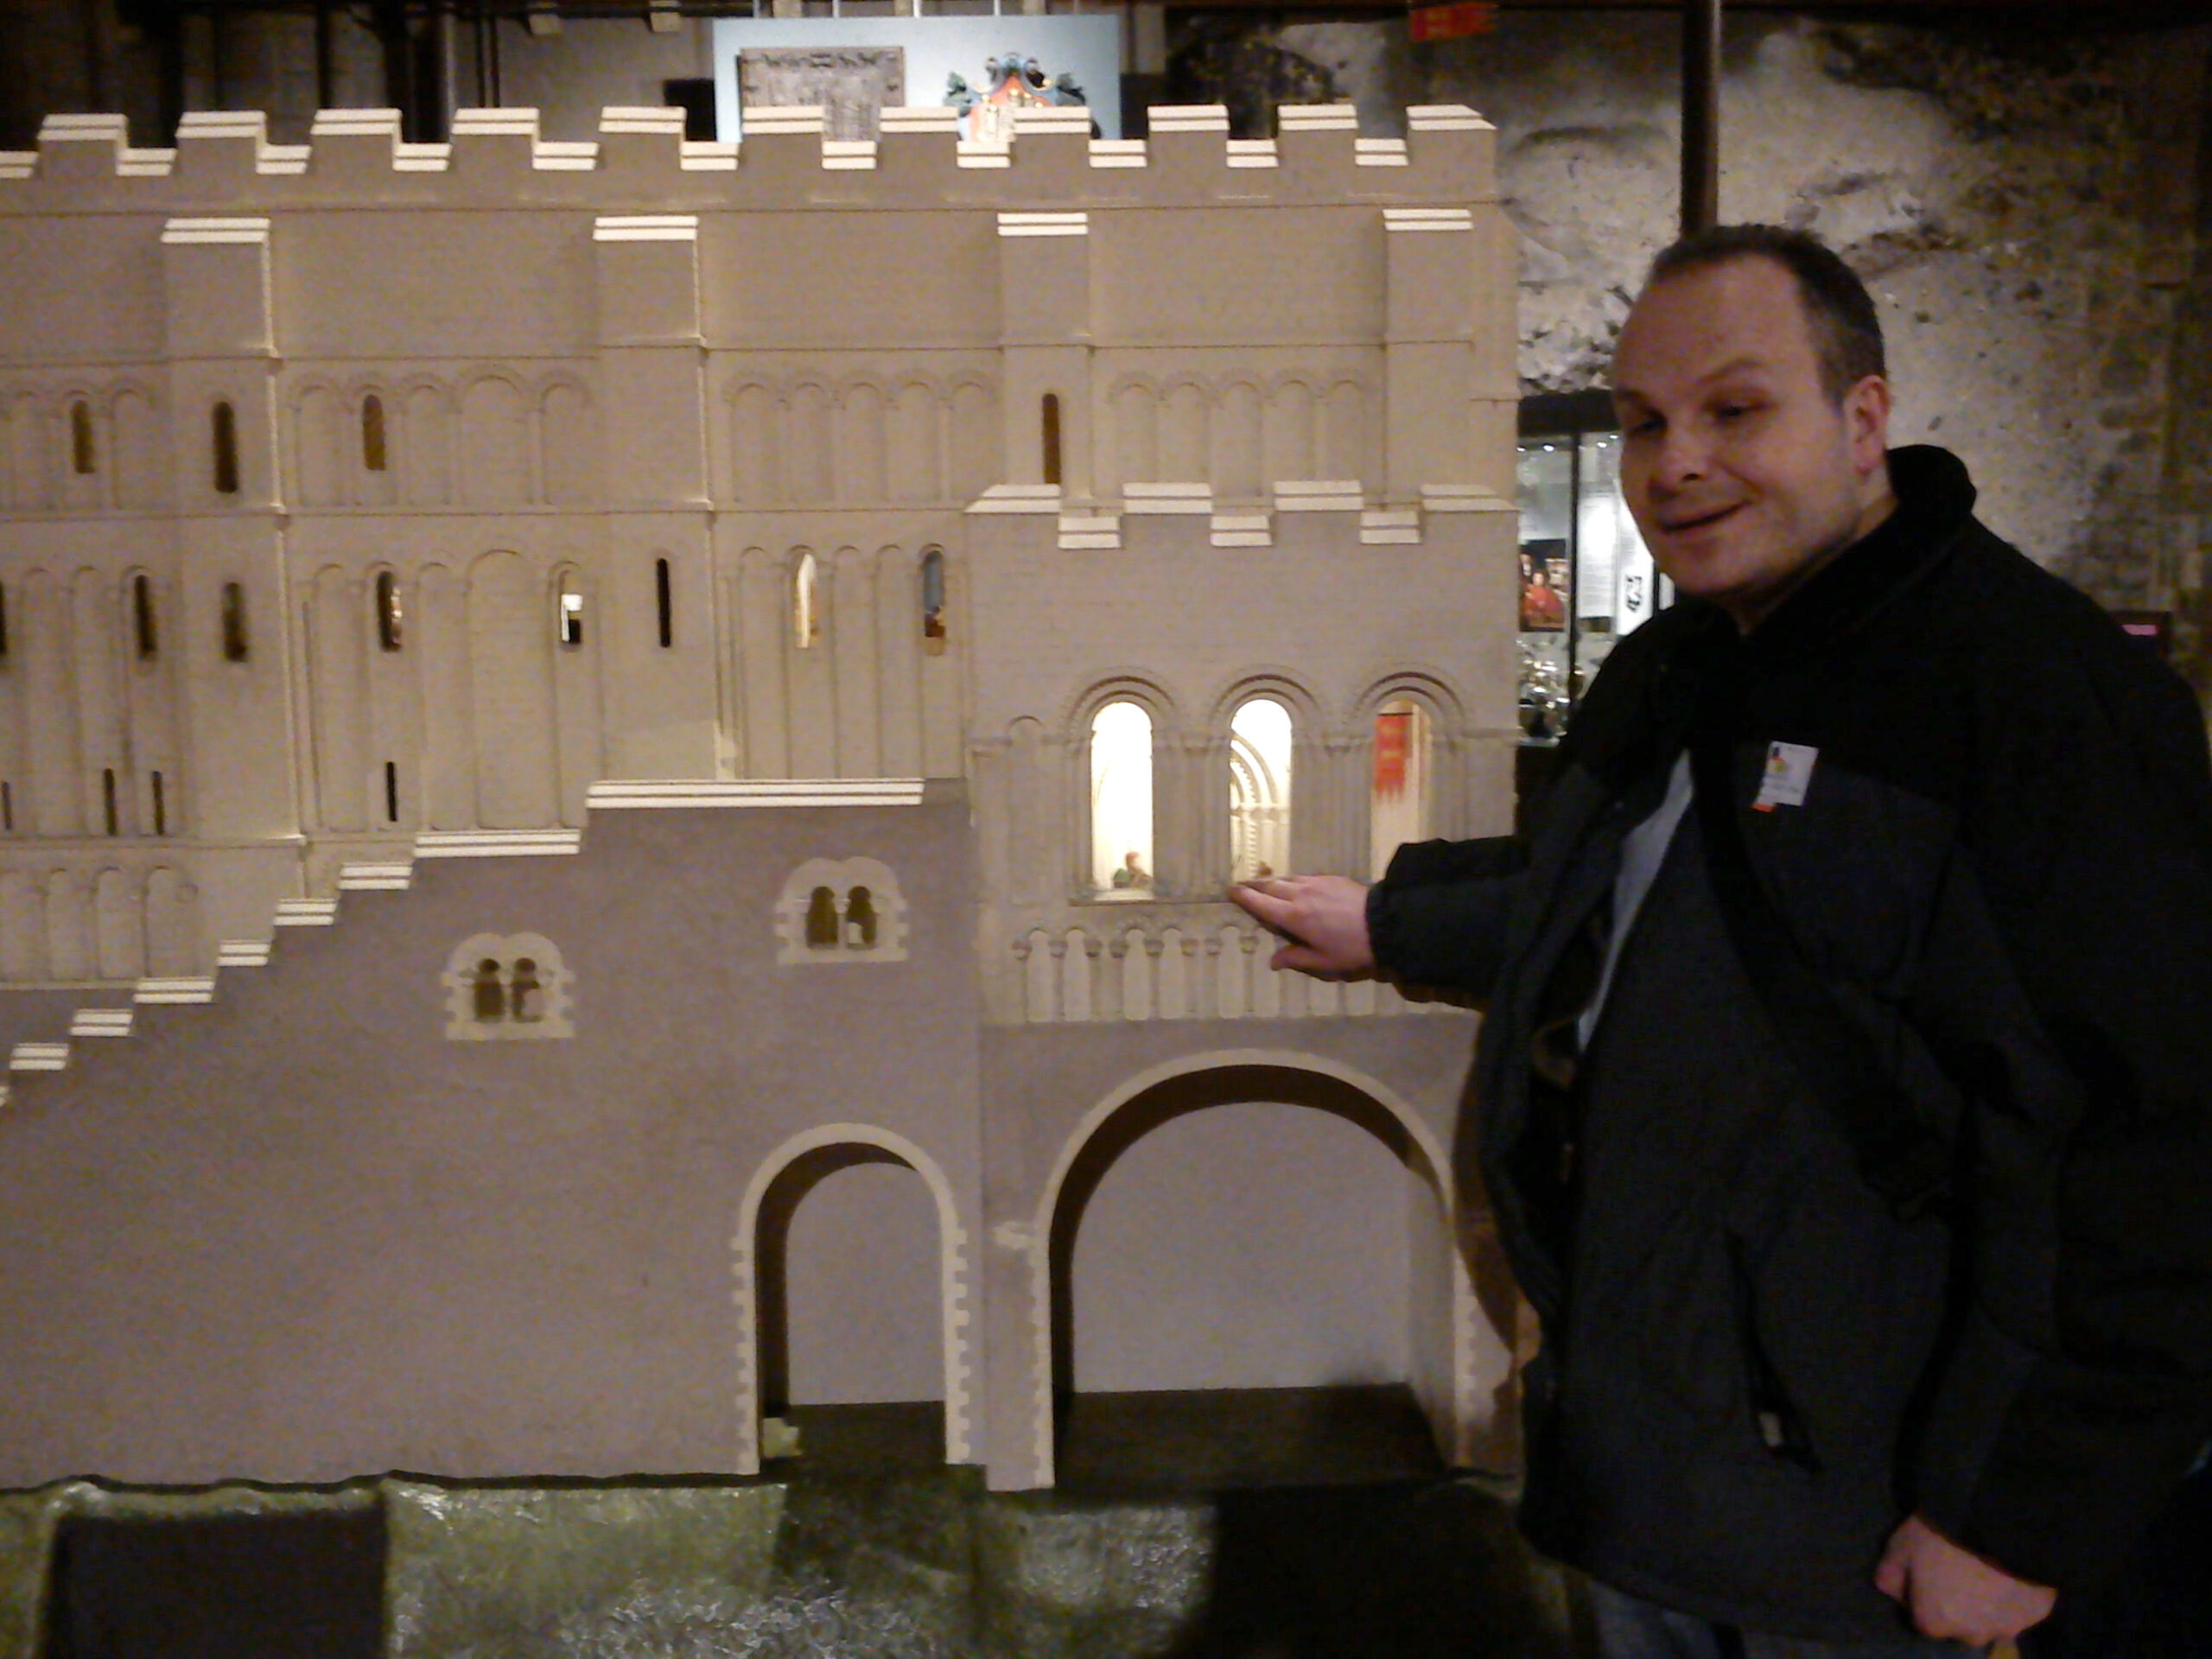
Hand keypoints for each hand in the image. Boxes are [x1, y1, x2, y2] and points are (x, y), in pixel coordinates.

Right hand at [1229, 875, 1374, 977]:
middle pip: (1270, 886)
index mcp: (1293, 917)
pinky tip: (1295, 886)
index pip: (1261, 904)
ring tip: (1265, 885)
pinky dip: (1292, 881)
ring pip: (1287, 878)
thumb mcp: (1323, 961)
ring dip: (1272, 881)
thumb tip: (1273, 961)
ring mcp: (1316, 883)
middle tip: (1242, 886)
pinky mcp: (1330, 878)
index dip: (1244, 897)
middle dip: (1254, 885)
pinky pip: (1304, 877)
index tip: (1231, 891)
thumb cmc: (1352, 947)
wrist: (1384, 923)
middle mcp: (1299, 895)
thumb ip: (1296, 958)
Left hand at [1875, 1514, 2055, 1645]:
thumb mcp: (1899, 1547)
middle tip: (1960, 1568)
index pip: (1923, 1620)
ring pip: (1991, 1620)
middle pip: (1960, 1624)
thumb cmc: (1941, 1536)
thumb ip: (1889, 1577)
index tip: (1929, 1571)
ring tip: (1987, 1568)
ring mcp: (2007, 1627)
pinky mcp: (2036, 1614)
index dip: (1924, 1595)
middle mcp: (1970, 1635)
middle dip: (1957, 1603)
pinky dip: (2015, 1595)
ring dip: (1987, 1603)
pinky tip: (2011, 1568)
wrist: (2000, 1521)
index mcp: (1934, 1623)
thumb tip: (1894, 1594)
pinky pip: (2020, 1609)